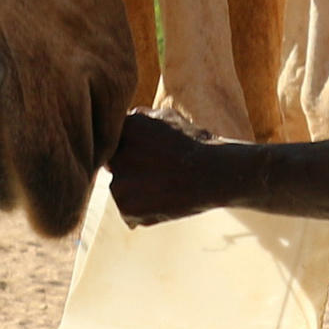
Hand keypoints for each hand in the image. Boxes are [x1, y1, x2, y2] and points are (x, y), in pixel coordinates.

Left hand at [103, 111, 227, 223]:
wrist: (215, 174)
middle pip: (114, 165)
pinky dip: (142, 211)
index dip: (130, 149)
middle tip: (158, 172)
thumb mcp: (169, 117)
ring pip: (120, 189)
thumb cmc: (196, 143)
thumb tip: (127, 117)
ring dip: (135, 191)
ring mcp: (120, 182)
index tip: (148, 155)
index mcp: (124, 129)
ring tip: (164, 187)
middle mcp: (116, 154)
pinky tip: (164, 201)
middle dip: (131, 169)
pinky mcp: (127, 207)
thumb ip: (142, 117)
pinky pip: (128, 211)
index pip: (113, 140)